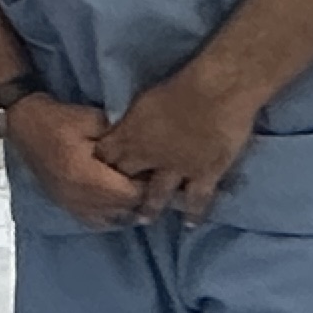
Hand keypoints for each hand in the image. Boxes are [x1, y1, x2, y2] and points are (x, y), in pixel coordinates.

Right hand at [4, 94, 144, 226]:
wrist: (24, 124)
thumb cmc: (58, 119)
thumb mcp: (93, 119)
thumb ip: (120, 137)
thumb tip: (146, 152)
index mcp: (84, 174)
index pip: (130, 194)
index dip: (148, 184)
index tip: (153, 169)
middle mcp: (76, 195)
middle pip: (123, 209)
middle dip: (141, 197)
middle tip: (150, 179)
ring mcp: (69, 203)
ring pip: (112, 219)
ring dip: (127, 207)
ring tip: (135, 190)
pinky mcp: (64, 204)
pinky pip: (95, 222)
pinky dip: (110, 216)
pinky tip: (117, 202)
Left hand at [94, 65, 260, 221]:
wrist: (217, 91)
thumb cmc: (180, 87)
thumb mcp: (143, 102)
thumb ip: (132, 122)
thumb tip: (122, 130)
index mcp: (131, 135)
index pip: (106, 158)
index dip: (99, 168)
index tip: (94, 177)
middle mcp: (149, 156)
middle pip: (126, 180)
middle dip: (118, 192)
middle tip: (113, 205)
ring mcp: (177, 168)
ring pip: (157, 195)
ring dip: (149, 208)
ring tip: (143, 220)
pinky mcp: (204, 174)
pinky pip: (196, 199)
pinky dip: (193, 213)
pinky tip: (190, 224)